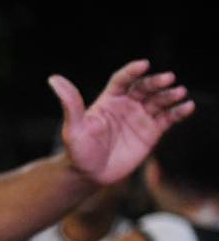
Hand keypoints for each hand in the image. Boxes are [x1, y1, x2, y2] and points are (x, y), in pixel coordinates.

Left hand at [51, 60, 193, 185]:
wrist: (88, 175)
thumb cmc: (78, 151)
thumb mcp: (73, 128)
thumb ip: (70, 103)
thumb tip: (53, 79)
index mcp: (109, 100)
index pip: (123, 80)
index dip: (133, 71)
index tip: (143, 65)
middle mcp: (127, 105)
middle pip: (144, 87)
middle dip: (156, 82)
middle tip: (168, 79)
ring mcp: (140, 117)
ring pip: (159, 101)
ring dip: (169, 95)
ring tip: (179, 92)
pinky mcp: (151, 132)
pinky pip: (168, 118)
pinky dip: (178, 112)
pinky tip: (187, 107)